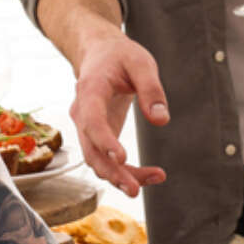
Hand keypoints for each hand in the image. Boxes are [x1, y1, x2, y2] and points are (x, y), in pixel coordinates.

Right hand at [68, 32, 169, 197]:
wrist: (100, 53)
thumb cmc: (119, 56)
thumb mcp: (141, 62)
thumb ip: (151, 88)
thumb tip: (161, 120)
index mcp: (90, 91)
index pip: (92, 120)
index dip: (104, 141)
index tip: (122, 157)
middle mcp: (83, 113)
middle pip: (91, 150)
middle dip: (112, 172)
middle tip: (135, 189)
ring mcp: (88, 127)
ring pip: (98, 160)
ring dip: (121, 176)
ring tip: (154, 179)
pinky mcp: (99, 135)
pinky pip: (107, 158)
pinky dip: (126, 170)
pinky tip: (151, 174)